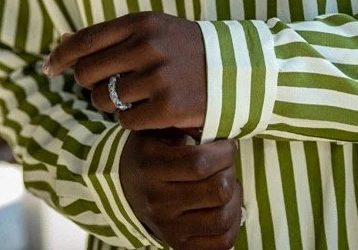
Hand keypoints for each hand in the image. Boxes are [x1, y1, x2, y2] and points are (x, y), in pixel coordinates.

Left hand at [43, 11, 206, 129]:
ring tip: (134, 96)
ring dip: (111, 103)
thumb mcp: (149, 29)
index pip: (85, 40)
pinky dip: (131, 120)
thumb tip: (60, 40)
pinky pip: (125, 120)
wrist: (233, 69)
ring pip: (103, 99)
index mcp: (140, 22)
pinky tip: (150, 110)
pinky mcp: (167, 107)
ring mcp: (158, 77)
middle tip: (104, 85)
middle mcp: (147, 46)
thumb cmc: (182, 48)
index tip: (49, 68)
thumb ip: (108, 36)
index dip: (61, 56)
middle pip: (87, 73)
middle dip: (88, 83)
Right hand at [120, 129, 242, 249]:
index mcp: (151, 165)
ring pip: (221, 218)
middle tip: (227, 163)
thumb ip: (182, 122)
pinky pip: (219, 243)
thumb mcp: (156, 130)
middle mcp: (157, 200)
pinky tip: (226, 206)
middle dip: (230, 171)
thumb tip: (216, 119)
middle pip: (216, 190)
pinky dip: (232, 225)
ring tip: (228, 183)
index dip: (224, 152)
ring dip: (234, 198)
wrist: (123, 186)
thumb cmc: (148, 151)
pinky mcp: (178, 244)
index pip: (199, 163)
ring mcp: (168, 226)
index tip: (228, 144)